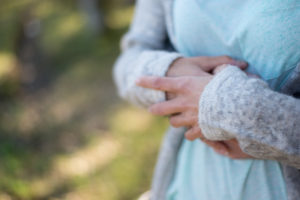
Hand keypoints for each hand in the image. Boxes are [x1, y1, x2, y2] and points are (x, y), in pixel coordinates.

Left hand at [136, 64, 252, 158]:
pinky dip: (191, 133)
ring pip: (174, 122)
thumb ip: (221, 66)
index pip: (160, 82)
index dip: (147, 81)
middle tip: (153, 109)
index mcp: (186, 85)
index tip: (136, 80)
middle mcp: (183, 102)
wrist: (235, 108)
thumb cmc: (228, 86)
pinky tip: (195, 131)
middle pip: (161, 108)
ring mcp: (189, 117)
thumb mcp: (223, 70)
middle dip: (156, 109)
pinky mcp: (198, 129)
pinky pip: (189, 135)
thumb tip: (228, 65)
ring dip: (176, 121)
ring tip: (181, 119)